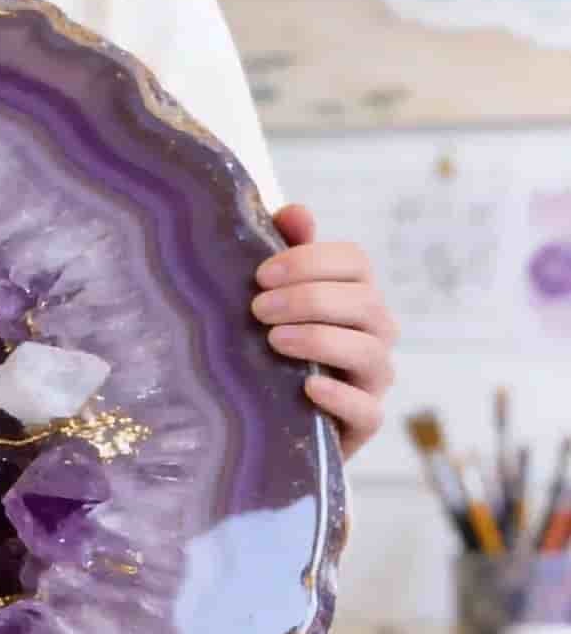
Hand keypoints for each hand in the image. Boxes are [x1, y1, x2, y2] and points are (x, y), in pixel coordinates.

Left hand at [251, 204, 396, 458]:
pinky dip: (339, 396)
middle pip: (364, 303)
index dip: (311, 261)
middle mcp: (375, 332)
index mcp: (355, 294)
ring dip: (320, 340)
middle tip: (257, 308)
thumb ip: (287, 252)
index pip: (354, 262)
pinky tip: (307, 387)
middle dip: (309, 299)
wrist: (270, 419)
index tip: (261, 274)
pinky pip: (367, 410)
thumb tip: (295, 211)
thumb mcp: (274, 298)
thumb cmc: (273, 346)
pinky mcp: (364, 422)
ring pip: (368, 352)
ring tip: (273, 341)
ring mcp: (373, 378)